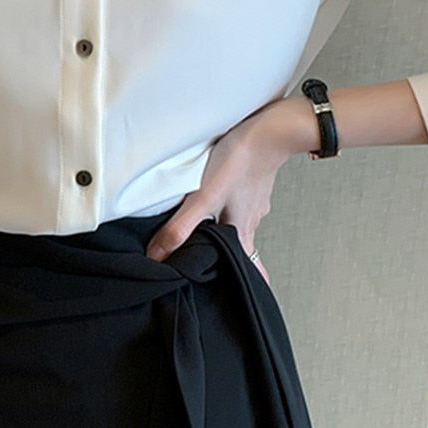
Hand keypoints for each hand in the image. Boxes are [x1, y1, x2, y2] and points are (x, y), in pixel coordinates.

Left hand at [146, 99, 304, 283]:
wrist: (268, 130)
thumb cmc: (239, 163)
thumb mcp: (204, 198)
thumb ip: (181, 228)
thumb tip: (158, 256)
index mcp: (242, 232)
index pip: (246, 269)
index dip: (241, 283)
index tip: (234, 296)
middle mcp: (251, 220)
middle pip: (241, 247)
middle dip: (228, 257)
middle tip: (215, 263)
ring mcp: (254, 200)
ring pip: (239, 222)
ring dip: (226, 227)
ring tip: (209, 228)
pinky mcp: (253, 181)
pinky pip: (242, 199)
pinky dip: (232, 201)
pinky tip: (221, 193)